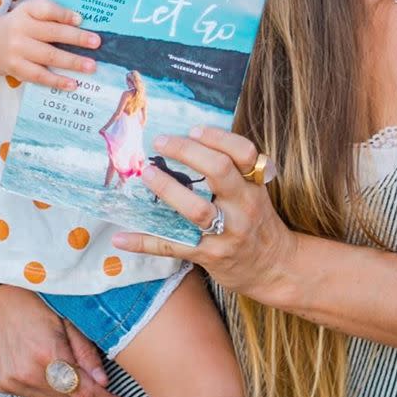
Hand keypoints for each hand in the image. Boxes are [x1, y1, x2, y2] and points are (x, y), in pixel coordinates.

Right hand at [0, 0, 99, 90]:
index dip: (63, 14)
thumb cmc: (24, 25)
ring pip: (48, 57)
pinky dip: (57, 81)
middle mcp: (21, 29)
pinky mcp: (17, 69)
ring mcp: (18, 51)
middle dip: (76, 38)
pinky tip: (73, 84)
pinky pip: (40, 76)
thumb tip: (82, 23)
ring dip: (72, 62)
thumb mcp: (33, 12)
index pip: (46, 10)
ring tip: (91, 66)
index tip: (81, 19)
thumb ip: (54, 14)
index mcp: (28, 11)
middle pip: (52, 33)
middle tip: (97, 43)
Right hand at [0, 284, 130, 396]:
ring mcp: (12, 381)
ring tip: (68, 364)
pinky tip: (47, 366)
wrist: (5, 296)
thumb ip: (87, 353)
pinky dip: (48, 388)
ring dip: (67, 391)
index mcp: (48, 354)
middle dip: (87, 391)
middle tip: (95, 375)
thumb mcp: (72, 320)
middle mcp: (27, 373)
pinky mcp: (2, 385)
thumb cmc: (44, 302)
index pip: (83, 393)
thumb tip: (103, 383)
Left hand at [111, 127, 296, 299]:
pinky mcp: (210, 256)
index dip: (218, 137)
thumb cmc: (258, 221)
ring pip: (197, 210)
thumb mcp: (255, 191)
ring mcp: (227, 233)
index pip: (244, 152)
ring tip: (146, 174)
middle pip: (219, 171)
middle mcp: (244, 206)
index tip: (194, 130)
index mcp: (254, 185)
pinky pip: (174, 246)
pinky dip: (145, 242)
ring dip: (168, 190)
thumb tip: (190, 142)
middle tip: (160, 143)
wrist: (274, 267)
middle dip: (187, 153)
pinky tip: (121, 237)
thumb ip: (233, 170)